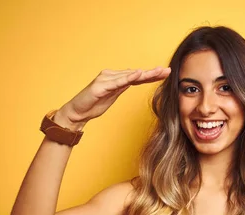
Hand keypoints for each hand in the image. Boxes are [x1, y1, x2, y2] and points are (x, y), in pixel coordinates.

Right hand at [56, 67, 170, 126]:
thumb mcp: (112, 96)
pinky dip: (128, 77)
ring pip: (129, 76)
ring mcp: (106, 79)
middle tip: (167, 70)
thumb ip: (122, 88)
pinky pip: (117, 82)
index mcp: (116, 79)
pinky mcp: (100, 86)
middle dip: (152, 73)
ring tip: (158, 72)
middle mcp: (112, 76)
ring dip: (145, 74)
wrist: (77, 113)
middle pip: (135, 74)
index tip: (165, 73)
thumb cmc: (93, 105)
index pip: (137, 76)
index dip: (151, 75)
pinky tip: (138, 74)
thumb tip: (133, 80)